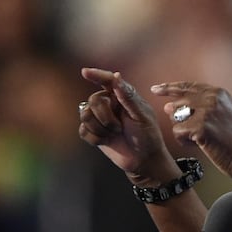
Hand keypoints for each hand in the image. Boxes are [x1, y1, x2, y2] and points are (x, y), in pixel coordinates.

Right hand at [79, 68, 175, 183]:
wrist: (144, 159)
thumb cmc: (147, 135)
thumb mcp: (141, 115)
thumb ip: (128, 96)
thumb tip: (116, 76)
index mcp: (122, 96)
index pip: (107, 81)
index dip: (96, 75)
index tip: (85, 72)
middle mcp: (109, 104)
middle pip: (93, 100)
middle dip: (106, 117)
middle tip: (120, 128)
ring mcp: (99, 118)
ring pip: (85, 115)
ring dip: (101, 128)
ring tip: (116, 133)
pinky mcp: (93, 133)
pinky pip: (83, 131)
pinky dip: (96, 138)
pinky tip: (108, 141)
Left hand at [151, 81, 231, 181]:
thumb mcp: (224, 114)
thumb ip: (201, 106)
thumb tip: (168, 107)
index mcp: (218, 92)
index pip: (187, 86)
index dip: (169, 87)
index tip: (155, 89)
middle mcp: (212, 98)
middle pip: (178, 103)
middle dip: (178, 118)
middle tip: (191, 131)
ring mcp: (206, 112)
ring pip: (176, 119)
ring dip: (183, 132)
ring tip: (200, 140)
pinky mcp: (201, 127)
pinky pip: (178, 132)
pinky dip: (185, 142)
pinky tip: (199, 145)